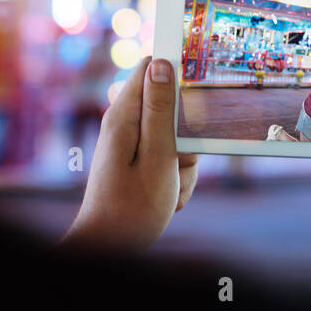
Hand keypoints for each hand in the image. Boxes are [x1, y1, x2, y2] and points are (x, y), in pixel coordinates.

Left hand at [64, 56, 197, 251]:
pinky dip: (176, 177)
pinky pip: (170, 159)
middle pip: (172, 108)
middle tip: (179, 161)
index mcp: (125, 115)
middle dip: (187, 134)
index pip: (151, 68)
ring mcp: (132, 143)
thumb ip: (161, 110)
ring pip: (176, 138)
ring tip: (171, 186)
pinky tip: (168, 196)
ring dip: (184, 163)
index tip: (198, 93)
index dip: (177, 73)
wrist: (112, 247)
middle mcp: (125, 124)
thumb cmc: (133, 207)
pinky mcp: (140, 160)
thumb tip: (160, 63)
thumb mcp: (158, 156)